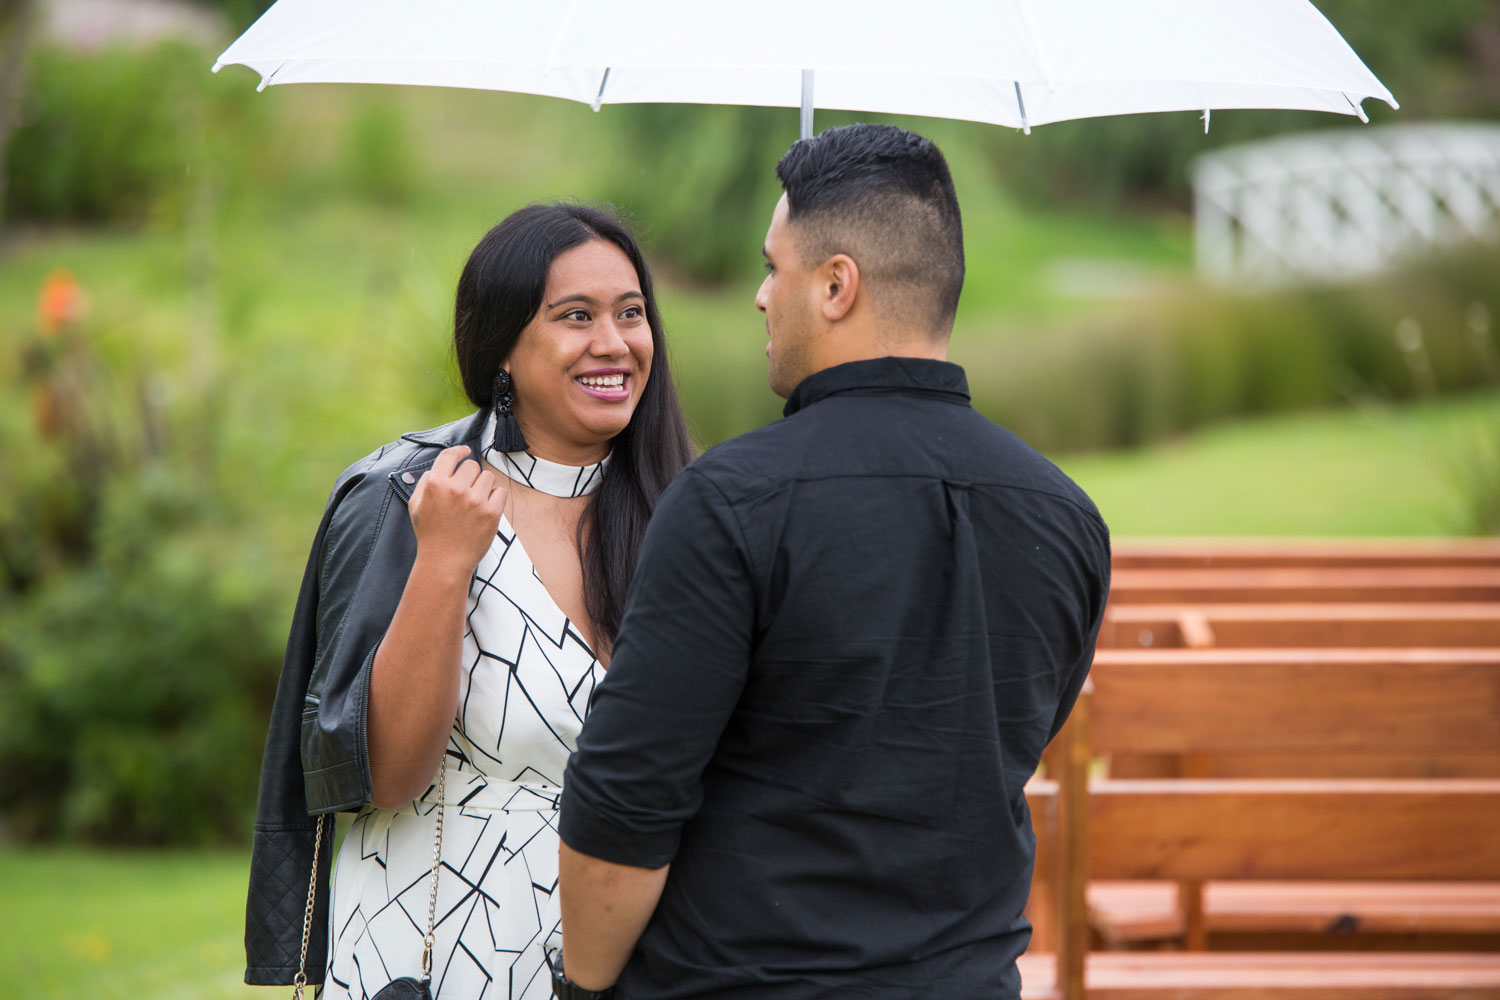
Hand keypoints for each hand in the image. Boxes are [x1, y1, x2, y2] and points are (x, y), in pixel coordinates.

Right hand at [407, 445, 506, 575]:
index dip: (459, 451)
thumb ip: (425, 483)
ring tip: (475, 503)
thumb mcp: (417, 506)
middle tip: (466, 492)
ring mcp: (475, 500)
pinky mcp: (491, 512)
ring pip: (488, 477)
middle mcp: (455, 489)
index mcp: (435, 484)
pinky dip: (495, 498)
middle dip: (470, 476)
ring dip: (483, 486)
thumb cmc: (430, 534)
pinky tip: (485, 509)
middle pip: (472, 465)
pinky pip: (500, 491)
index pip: (450, 455)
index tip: (466, 451)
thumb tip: (438, 469)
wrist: (445, 562)